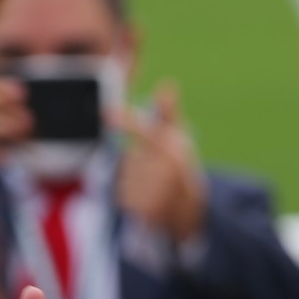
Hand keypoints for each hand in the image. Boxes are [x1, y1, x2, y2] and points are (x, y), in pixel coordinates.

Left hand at [112, 82, 206, 241]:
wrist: (192, 213)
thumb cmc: (181, 170)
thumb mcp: (179, 142)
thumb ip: (168, 115)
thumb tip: (167, 84)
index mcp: (175, 150)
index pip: (148, 132)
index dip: (127, 122)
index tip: (106, 112)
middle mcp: (167, 170)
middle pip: (131, 159)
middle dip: (139, 165)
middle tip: (158, 175)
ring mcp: (158, 191)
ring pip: (126, 177)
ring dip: (134, 182)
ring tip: (155, 189)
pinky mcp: (148, 210)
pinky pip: (123, 196)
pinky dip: (130, 198)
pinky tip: (148, 201)